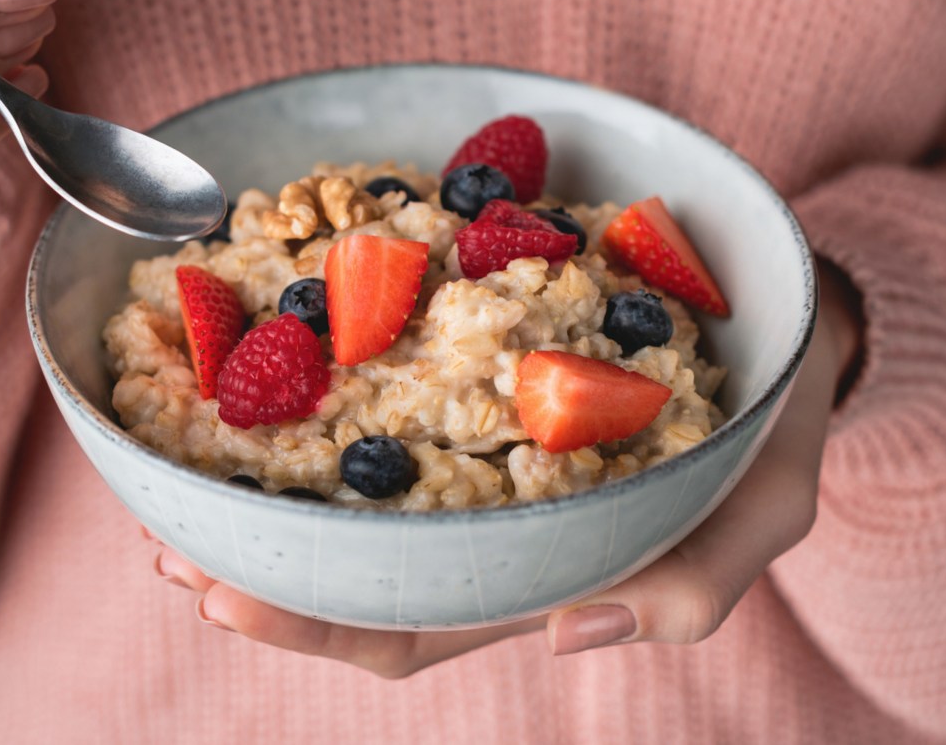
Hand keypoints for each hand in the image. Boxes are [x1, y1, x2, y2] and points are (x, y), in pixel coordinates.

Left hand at [150, 260, 861, 674]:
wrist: (776, 310)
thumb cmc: (771, 416)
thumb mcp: (767, 502)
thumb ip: (697, 578)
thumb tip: (569, 635)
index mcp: (543, 566)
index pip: (417, 623)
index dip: (319, 625)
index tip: (227, 599)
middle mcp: (490, 517)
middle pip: (355, 568)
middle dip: (257, 568)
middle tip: (168, 542)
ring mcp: (475, 445)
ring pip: (353, 491)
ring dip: (262, 492)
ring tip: (173, 476)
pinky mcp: (471, 369)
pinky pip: (379, 388)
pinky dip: (313, 388)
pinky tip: (256, 364)